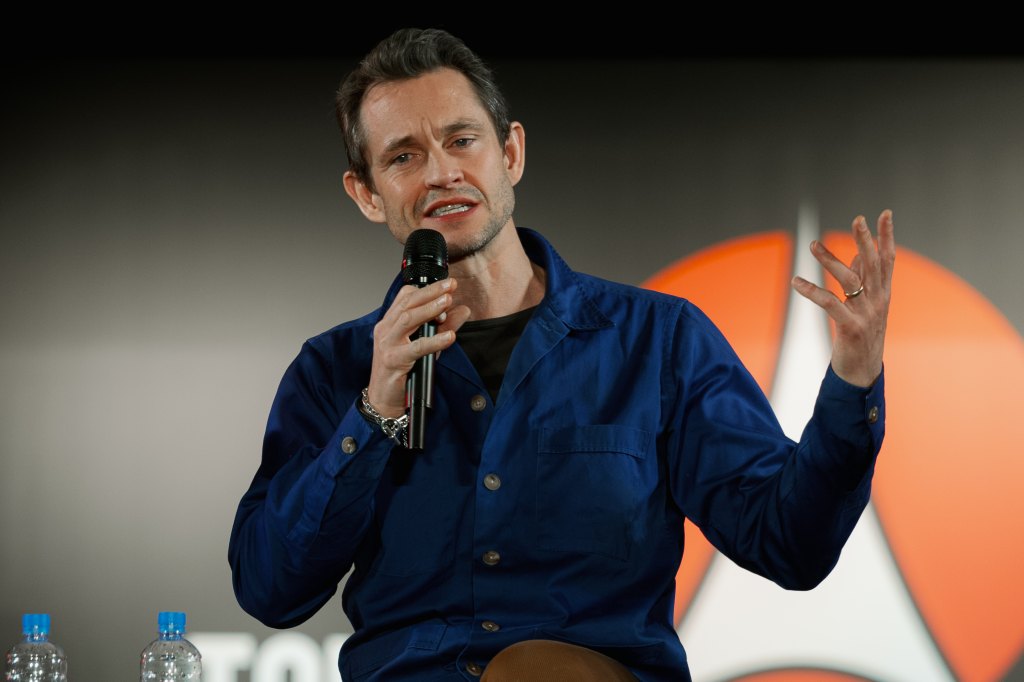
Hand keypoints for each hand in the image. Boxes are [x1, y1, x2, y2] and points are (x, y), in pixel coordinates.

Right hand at [366, 278, 470, 416]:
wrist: (383, 399)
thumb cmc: (403, 371)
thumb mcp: (425, 345)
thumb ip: (442, 327)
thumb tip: (463, 310)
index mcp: (389, 322)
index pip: (405, 297)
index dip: (426, 289)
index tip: (446, 285)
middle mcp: (385, 329)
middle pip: (408, 303)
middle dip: (431, 292)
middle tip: (451, 285)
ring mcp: (387, 344)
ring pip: (408, 319)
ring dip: (430, 309)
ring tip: (448, 301)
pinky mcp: (393, 361)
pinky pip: (416, 348)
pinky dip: (434, 341)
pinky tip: (449, 337)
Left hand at [791, 209, 894, 387]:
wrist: (862, 374)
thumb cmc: (862, 336)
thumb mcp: (867, 306)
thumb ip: (863, 279)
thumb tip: (856, 254)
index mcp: (883, 293)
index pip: (887, 259)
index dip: (886, 236)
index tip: (884, 214)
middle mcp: (879, 301)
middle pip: (873, 264)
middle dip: (865, 240)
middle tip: (858, 218)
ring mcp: (866, 314)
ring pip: (850, 280)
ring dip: (831, 260)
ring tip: (813, 244)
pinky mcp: (850, 327)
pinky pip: (830, 304)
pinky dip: (812, 291)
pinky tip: (796, 282)